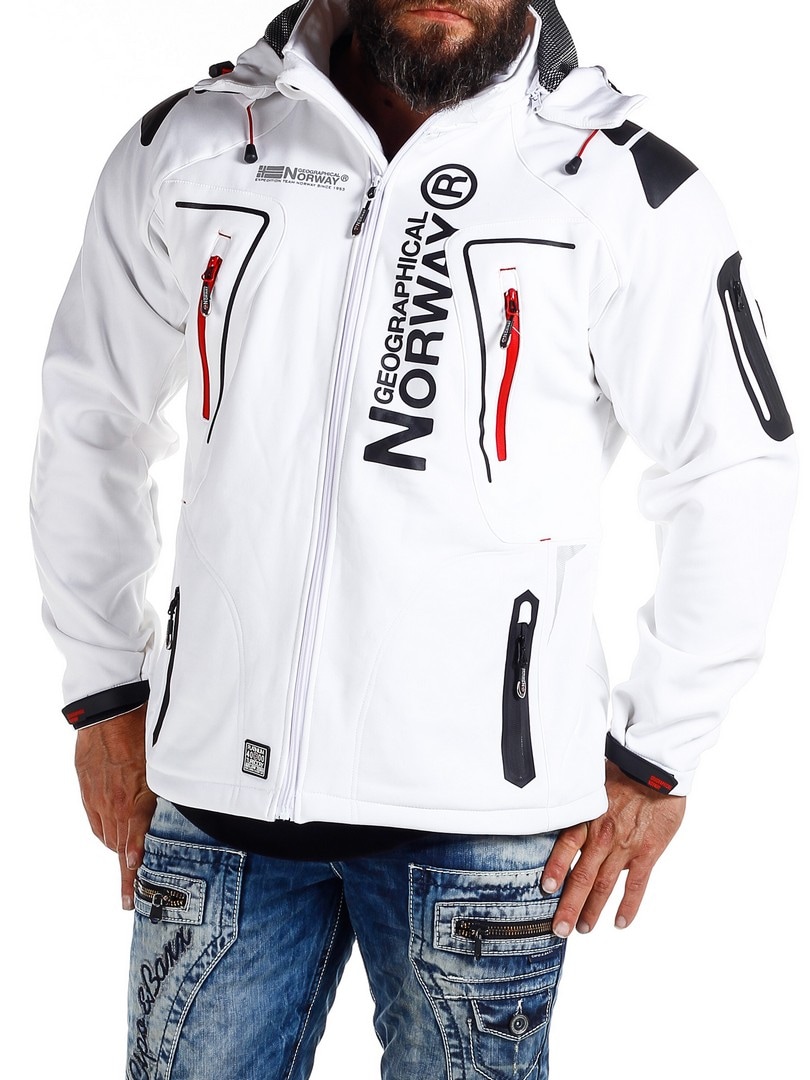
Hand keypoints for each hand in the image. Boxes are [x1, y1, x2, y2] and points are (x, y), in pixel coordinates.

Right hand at [74, 705, 155, 910]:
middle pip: (120, 848)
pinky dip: (107, 832)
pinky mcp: (88, 793)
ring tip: (130, 862)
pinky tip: (116, 835)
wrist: (110, 715)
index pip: (133, 845)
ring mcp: (99, 801)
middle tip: (136, 885)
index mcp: (135, 802)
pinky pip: (98, 823)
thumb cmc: (142, 736)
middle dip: (129, 866)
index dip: (132, 872)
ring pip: (109, 837)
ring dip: (120, 848)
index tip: (131, 894)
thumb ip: (164, 794)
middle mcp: (115, 806)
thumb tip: (180, 812)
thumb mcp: (161, 768)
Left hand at [541, 760, 685, 934]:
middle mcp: (603, 836)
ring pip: (604, 885)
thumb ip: (580, 806)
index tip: (544, 890)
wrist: (657, 770)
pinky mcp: (647, 853)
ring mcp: (625, 847)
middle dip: (568, 906)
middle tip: (559, 929)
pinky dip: (628, 906)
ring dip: (592, 910)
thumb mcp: (593, 783)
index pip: (565, 848)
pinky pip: (636, 885)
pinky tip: (620, 923)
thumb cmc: (623, 772)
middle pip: (580, 877)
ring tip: (582, 929)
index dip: (554, 870)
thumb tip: (564, 818)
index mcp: (587, 818)